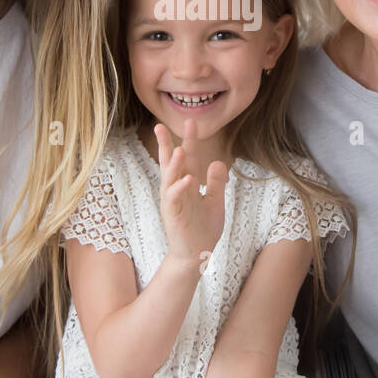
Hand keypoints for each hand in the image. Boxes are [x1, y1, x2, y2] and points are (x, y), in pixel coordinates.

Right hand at [153, 120, 227, 270]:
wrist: (196, 256)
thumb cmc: (203, 229)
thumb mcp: (215, 202)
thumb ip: (216, 183)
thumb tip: (217, 162)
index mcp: (188, 184)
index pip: (188, 158)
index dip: (189, 140)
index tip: (191, 122)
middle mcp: (177, 189)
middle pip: (170, 163)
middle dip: (166, 145)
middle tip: (161, 125)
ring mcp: (173, 202)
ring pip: (169, 179)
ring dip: (174, 165)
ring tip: (180, 150)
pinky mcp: (173, 215)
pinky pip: (174, 199)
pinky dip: (180, 188)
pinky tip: (188, 179)